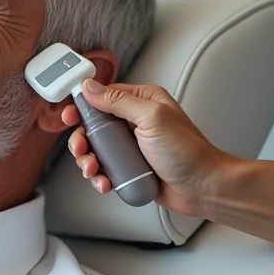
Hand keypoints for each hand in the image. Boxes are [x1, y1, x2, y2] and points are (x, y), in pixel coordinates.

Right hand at [60, 79, 233, 216]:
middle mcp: (135, 122)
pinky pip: (105, 169)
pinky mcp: (130, 168)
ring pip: (96, 150)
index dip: (82, 106)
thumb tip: (90, 86)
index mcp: (142, 102)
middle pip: (93, 126)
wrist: (203, 188)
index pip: (103, 96)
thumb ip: (119, 101)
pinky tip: (104, 183)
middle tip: (82, 150)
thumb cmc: (188, 152)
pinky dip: (99, 177)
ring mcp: (132, 146)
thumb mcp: (152, 118)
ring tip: (93, 171)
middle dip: (82, 140)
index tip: (70, 117)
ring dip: (88, 162)